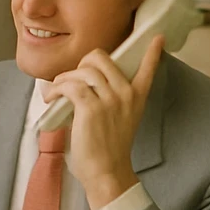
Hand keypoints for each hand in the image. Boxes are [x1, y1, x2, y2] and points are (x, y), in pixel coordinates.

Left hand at [45, 35, 164, 209]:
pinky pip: (70, 85)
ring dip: (63, 78)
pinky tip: (51, 97)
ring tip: (56, 91)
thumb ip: (110, 98)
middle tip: (72, 77)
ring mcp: (110, 100)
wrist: (106, 172)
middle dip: (81, 63)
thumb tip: (83, 82)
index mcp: (137, 97)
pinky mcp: (91, 108)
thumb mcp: (121, 119)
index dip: (152, 52)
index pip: (149, 69)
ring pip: (83, 70)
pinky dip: (56, 89)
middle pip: (100, 57)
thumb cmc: (108, 149)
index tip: (157, 37)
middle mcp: (126, 94)